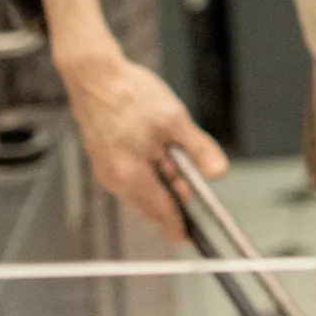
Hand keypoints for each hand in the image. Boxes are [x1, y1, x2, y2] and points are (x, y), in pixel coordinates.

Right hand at [60, 47, 226, 242]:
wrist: (96, 77)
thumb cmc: (132, 95)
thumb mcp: (176, 121)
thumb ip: (199, 149)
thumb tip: (219, 174)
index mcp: (130, 174)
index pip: (160, 210)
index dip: (178, 225)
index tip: (189, 238)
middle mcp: (113, 178)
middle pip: (149, 205)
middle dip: (173, 201)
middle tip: (190, 183)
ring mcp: (105, 169)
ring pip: (139, 193)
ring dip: (161, 186)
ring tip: (174, 158)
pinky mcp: (104, 159)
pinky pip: (130, 180)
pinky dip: (148, 176)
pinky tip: (159, 154)